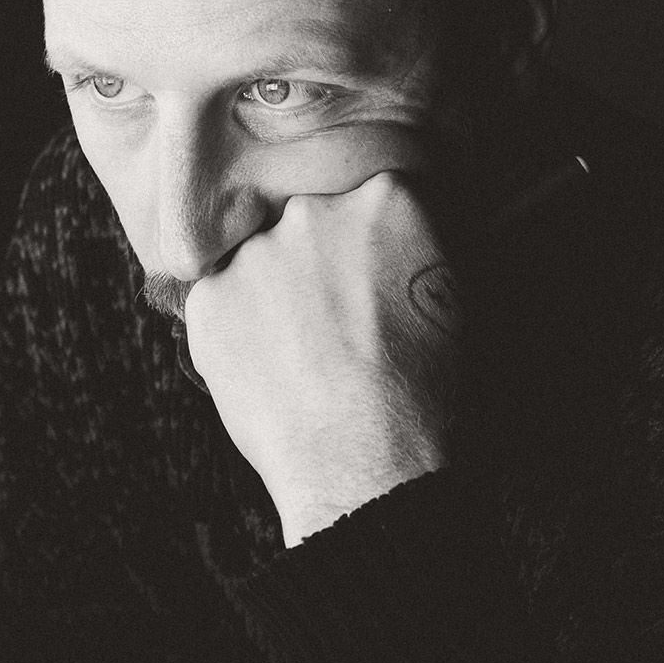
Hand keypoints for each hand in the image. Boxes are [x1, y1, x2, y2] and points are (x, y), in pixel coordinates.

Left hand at [182, 172, 460, 546]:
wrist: (364, 462)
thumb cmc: (423, 397)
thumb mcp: (454, 305)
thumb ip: (416, 251)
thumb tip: (394, 247)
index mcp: (387, 200)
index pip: (372, 200)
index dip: (369, 246)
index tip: (367, 279)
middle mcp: (315, 209)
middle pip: (308, 223)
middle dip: (316, 264)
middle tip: (332, 325)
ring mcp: (256, 252)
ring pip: (258, 263)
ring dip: (271, 296)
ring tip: (300, 357)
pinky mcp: (209, 296)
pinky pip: (218, 302)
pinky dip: (235, 330)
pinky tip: (266, 370)